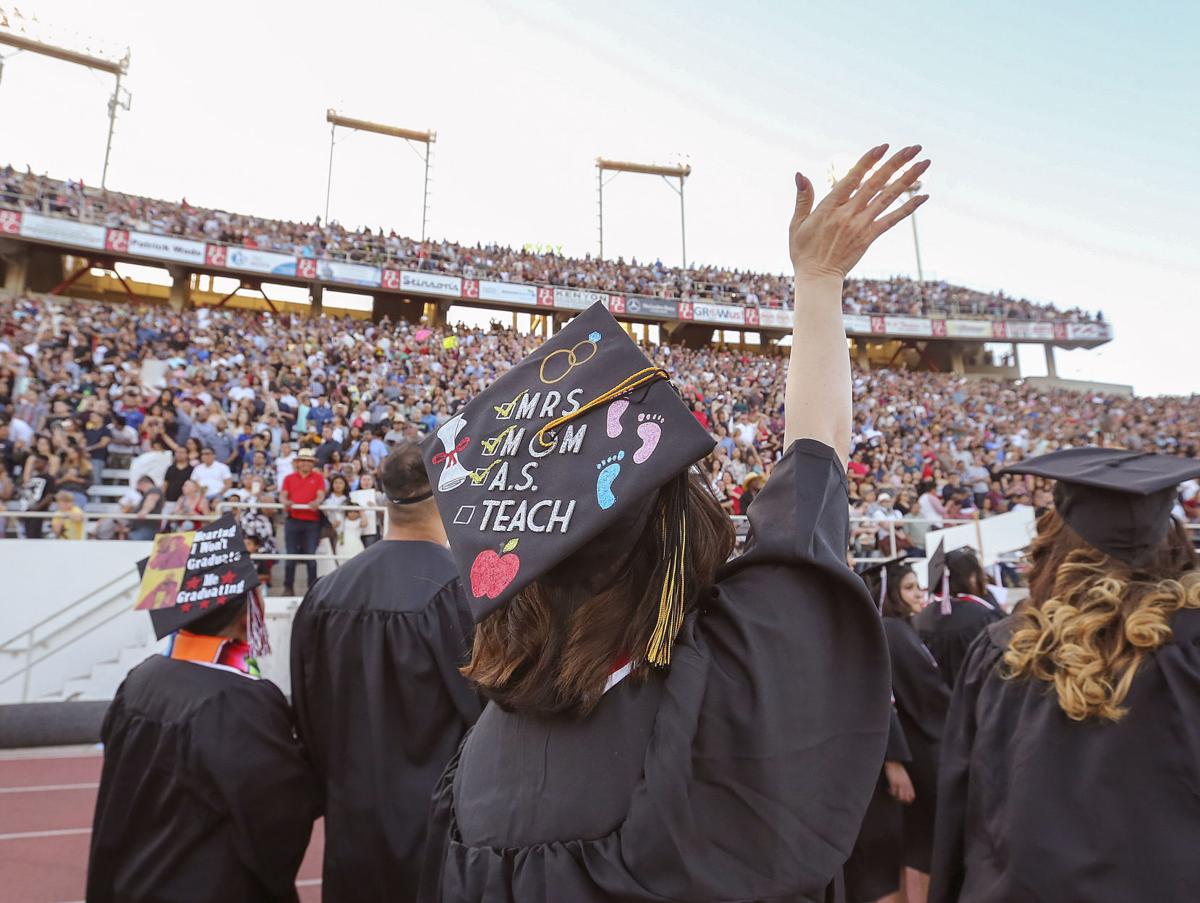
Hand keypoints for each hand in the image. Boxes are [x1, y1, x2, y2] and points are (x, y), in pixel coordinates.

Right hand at [789, 144, 929, 279]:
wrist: (817, 278)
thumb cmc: (803, 251)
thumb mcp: (797, 224)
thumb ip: (803, 198)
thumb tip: (801, 174)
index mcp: (829, 207)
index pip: (852, 178)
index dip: (868, 161)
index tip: (883, 146)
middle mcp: (848, 214)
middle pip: (876, 183)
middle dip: (896, 163)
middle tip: (914, 147)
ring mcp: (861, 225)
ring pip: (888, 197)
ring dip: (908, 179)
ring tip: (925, 163)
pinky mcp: (870, 237)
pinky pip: (892, 219)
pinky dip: (908, 207)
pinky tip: (924, 196)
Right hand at [884, 760, 915, 803]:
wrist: (894, 762)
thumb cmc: (899, 769)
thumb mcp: (906, 777)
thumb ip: (907, 784)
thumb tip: (906, 791)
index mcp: (909, 784)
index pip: (912, 797)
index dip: (908, 800)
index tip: (903, 799)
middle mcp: (906, 785)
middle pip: (906, 799)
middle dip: (901, 800)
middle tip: (896, 797)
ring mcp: (900, 784)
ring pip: (900, 797)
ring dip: (895, 797)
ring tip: (892, 793)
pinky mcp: (893, 782)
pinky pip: (893, 792)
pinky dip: (890, 792)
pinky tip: (888, 789)